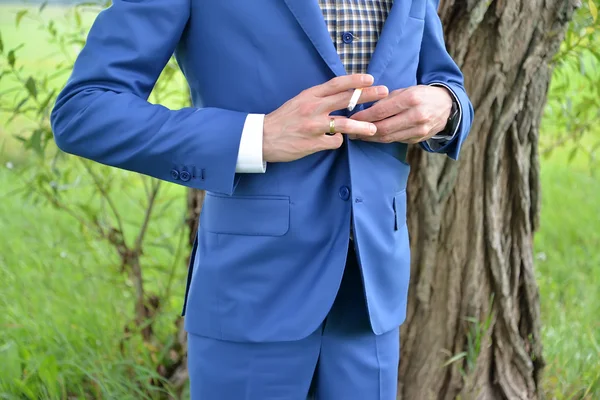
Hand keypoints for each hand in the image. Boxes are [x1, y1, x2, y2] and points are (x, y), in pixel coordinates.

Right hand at [262, 74, 388, 162]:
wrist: (262, 138)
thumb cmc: (283, 119)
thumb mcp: (299, 101)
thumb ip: (319, 99)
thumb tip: (342, 98)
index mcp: (309, 95)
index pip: (336, 84)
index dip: (354, 80)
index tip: (370, 79)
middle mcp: (313, 108)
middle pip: (346, 99)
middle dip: (367, 96)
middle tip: (384, 93)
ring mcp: (314, 126)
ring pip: (345, 124)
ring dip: (362, 126)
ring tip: (374, 128)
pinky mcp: (313, 143)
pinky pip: (335, 142)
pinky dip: (337, 142)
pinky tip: (334, 142)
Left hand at [350, 85, 451, 143]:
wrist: (447, 106)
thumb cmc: (422, 94)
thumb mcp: (406, 89)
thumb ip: (386, 99)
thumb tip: (364, 108)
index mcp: (411, 99)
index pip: (381, 111)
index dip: (363, 117)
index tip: (351, 118)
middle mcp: (416, 116)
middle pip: (383, 128)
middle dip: (363, 131)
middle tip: (350, 131)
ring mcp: (419, 130)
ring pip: (388, 138)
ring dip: (370, 138)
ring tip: (357, 135)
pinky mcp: (418, 140)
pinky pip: (395, 140)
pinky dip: (382, 139)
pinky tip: (373, 137)